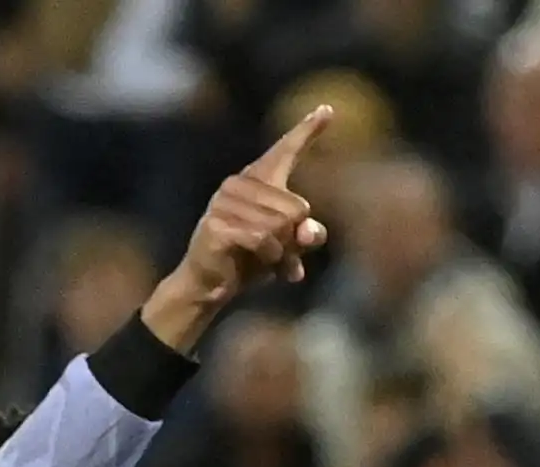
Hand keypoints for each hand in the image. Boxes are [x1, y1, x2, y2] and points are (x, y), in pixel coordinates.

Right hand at [148, 105, 333, 337]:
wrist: (210, 283)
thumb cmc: (251, 259)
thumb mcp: (288, 247)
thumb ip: (306, 235)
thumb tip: (309, 230)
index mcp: (258, 181)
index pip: (286, 151)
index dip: (308, 131)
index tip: (328, 109)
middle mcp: (239, 184)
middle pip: (296, 207)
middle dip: (296, 239)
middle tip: (285, 256)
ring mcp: (224, 202)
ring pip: (281, 226)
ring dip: (283, 253)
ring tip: (271, 262)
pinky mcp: (217, 224)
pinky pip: (263, 240)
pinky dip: (271, 258)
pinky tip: (263, 266)